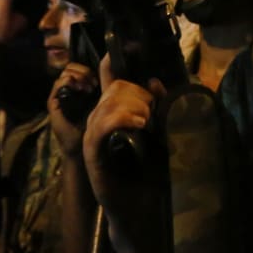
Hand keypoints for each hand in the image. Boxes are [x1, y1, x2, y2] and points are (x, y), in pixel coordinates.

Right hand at [48, 61, 98, 157]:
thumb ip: (100, 89)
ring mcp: (57, 95)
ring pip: (65, 73)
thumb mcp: (97, 102)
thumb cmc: (90, 125)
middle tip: (92, 84)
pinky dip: (69, 82)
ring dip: (78, 77)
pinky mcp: (53, 102)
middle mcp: (65, 89)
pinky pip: (58, 84)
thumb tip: (110, 74)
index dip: (87, 70)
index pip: (76, 68)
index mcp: (75, 87)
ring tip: (87, 88)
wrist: (79, 146)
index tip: (97, 82)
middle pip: (70, 67)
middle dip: (83, 72)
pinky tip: (80, 90)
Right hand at [82, 54, 164, 215]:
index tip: (127, 44)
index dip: (114, 60)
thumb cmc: (150, 172)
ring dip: (134, 107)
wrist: (143, 208)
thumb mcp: (160, 132)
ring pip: (108, 103)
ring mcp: (93, 137)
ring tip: (148, 123)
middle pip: (115, 88)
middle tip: (153, 114)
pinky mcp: (92, 155)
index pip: (109, 79)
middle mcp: (99, 121)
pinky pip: (100, 127)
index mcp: (113, 114)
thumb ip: (158, 106)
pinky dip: (121, 119)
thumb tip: (154, 80)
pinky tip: (138, 125)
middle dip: (139, 94)